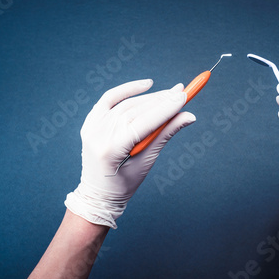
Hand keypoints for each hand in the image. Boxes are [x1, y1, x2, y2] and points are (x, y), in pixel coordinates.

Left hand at [65, 79, 195, 227]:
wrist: (98, 194)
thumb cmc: (124, 184)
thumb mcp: (147, 162)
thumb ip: (165, 135)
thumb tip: (189, 116)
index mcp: (111, 150)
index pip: (143, 122)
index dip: (165, 109)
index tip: (184, 96)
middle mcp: (98, 135)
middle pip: (135, 111)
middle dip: (161, 100)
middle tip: (182, 91)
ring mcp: (91, 127)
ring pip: (126, 104)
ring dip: (150, 98)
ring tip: (171, 93)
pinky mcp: (90, 122)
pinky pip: (109, 99)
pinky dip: (127, 90)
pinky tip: (146, 85)